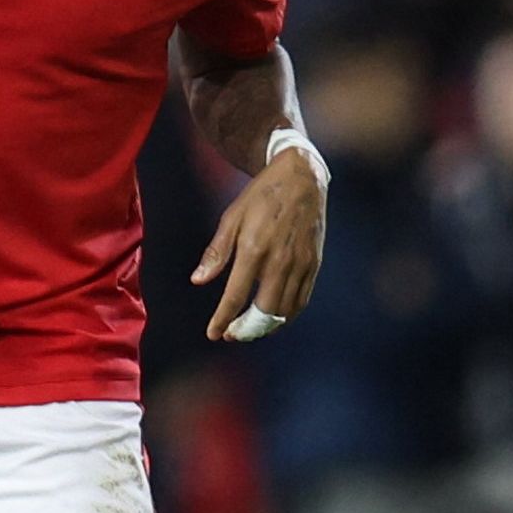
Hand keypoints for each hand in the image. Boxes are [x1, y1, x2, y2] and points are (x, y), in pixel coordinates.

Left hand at [193, 146, 325, 340]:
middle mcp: (280, 261)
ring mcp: (301, 264)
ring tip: (249, 330)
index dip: (222, 320)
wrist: (301, 178)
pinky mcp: (314, 264)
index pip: (235, 296)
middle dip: (245, 330)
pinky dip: (287, 315)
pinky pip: (301, 300)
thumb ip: (216, 252)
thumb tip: (197, 280)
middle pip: (263, 312)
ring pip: (284, 311)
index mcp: (254, 249)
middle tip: (231, 335)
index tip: (213, 334)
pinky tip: (273, 318)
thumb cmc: (261, 197)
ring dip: (266, 327)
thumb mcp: (232, 218)